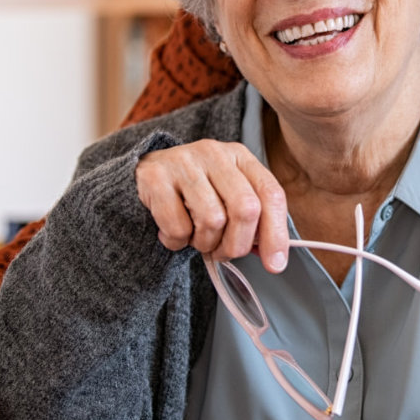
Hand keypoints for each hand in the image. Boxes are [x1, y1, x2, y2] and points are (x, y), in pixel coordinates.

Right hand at [136, 139, 289, 270]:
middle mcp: (215, 154)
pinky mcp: (155, 178)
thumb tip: (274, 258)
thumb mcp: (227, 195)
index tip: (275, 265)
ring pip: (212, 220)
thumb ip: (253, 220)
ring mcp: (183, 162)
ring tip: (196, 237)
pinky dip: (177, 242)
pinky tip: (173, 232)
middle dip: (237, 244)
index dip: (276, 234)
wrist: (143, 173)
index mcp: (240, 157)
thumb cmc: (195, 192)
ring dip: (204, 243)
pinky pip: (177, 227)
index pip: (271, 194)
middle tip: (223, 253)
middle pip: (245, 209)